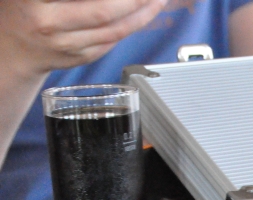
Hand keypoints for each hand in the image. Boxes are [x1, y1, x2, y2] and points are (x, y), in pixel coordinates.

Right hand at [0, 0, 165, 78]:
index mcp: (32, 1)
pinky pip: (112, 41)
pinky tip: (143, 15)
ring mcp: (65, 46)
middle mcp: (48, 24)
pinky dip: (131, 27)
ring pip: (114, 31)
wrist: (10, 51)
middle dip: (135, 1)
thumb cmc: (21, 9)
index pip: (88, 0)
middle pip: (103, 11)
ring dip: (142, 15)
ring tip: (157, 0)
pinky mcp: (79, 58)